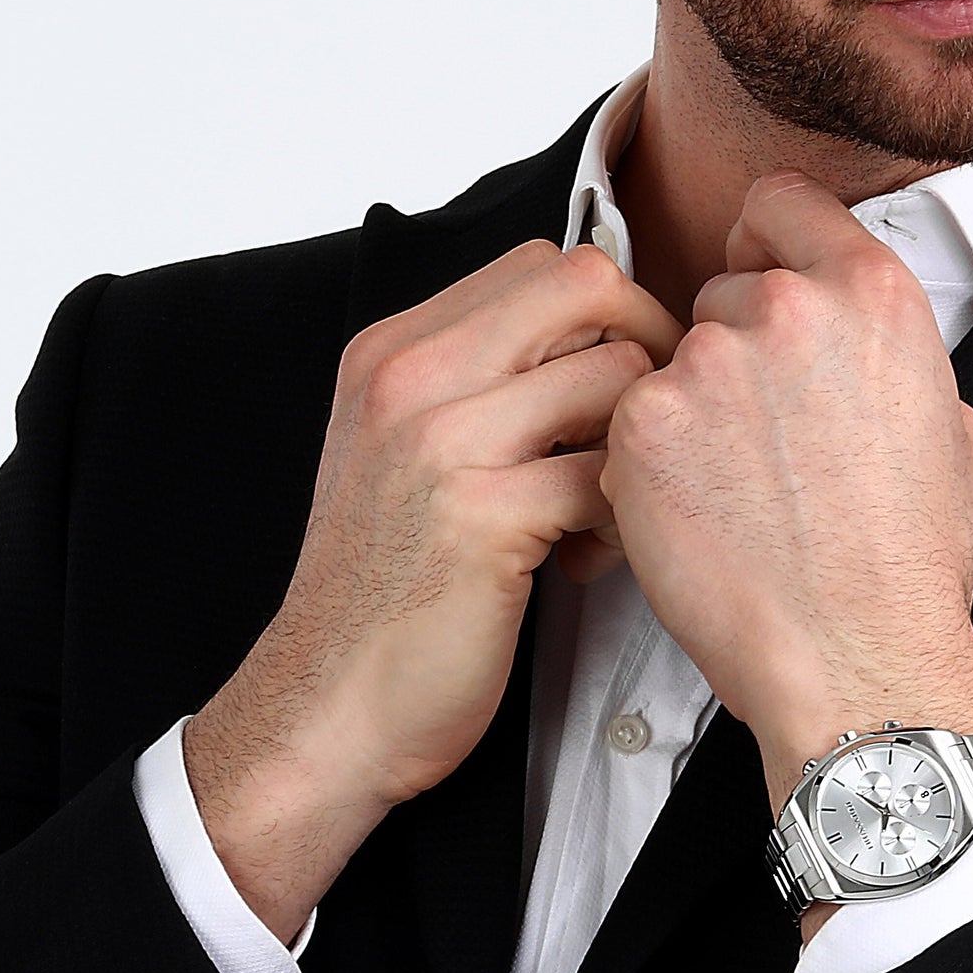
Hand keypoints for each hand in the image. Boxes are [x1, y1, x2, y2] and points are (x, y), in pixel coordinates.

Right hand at [185, 239, 682, 940]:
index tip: (617, 381)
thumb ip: (471, 388)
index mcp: (391, 351)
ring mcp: (440, 443)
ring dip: (640, 444)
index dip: (606, 314)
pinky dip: (623, 519)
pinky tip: (586, 561)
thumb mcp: (399, 457)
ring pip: (614, 375)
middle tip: (646, 428)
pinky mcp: (482, 517)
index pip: (540, 263)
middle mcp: (408, 377)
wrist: (324, 709)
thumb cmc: (380, 593)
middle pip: (586, 285)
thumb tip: (588, 342)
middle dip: (648, 347)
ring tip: (608, 509)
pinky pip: (609, 476)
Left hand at [600, 172, 972, 816]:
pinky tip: (693, 514)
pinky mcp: (646, 421)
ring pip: (669, 359)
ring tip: (731, 492)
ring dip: (686, 411)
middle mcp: (792, 309)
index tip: (756, 279)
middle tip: (758, 439)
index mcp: (874, 296)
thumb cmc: (903, 569)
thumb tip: (878, 356)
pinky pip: (628, 419)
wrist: (853, 656)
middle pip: (720, 291)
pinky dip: (646, 462)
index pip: (781, 204)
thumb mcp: (952, 437)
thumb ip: (900, 364)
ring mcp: (711, 361)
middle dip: (729, 352)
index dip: (764, 245)